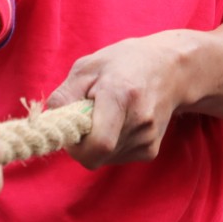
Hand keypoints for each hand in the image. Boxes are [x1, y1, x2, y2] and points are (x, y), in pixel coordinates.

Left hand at [46, 34, 189, 169]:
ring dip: (96, 142)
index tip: (71, 126)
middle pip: (96, 155)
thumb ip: (64, 95)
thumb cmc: (124, 62)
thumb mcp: (88, 66)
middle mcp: (139, 121)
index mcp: (121, 96)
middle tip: (87, 115)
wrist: (171, 68)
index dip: (76, 144)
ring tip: (109, 112)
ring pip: (104, 158)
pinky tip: (121, 121)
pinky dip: (110, 144)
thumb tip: (51, 124)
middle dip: (82, 142)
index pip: (98, 144)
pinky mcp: (151, 150)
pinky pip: (116, 157)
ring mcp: (148, 138)